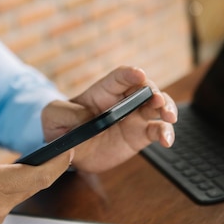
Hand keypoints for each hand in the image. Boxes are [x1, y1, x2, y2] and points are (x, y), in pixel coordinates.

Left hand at [41, 66, 177, 172]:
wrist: (67, 149)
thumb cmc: (60, 125)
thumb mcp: (54, 115)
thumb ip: (66, 113)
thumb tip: (85, 117)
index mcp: (103, 91)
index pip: (120, 77)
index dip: (130, 74)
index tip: (139, 74)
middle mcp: (123, 101)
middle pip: (145, 89)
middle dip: (155, 92)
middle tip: (158, 100)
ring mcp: (134, 118)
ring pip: (157, 108)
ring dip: (167, 109)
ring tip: (169, 118)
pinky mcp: (139, 136)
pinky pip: (156, 132)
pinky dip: (165, 134)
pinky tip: (167, 140)